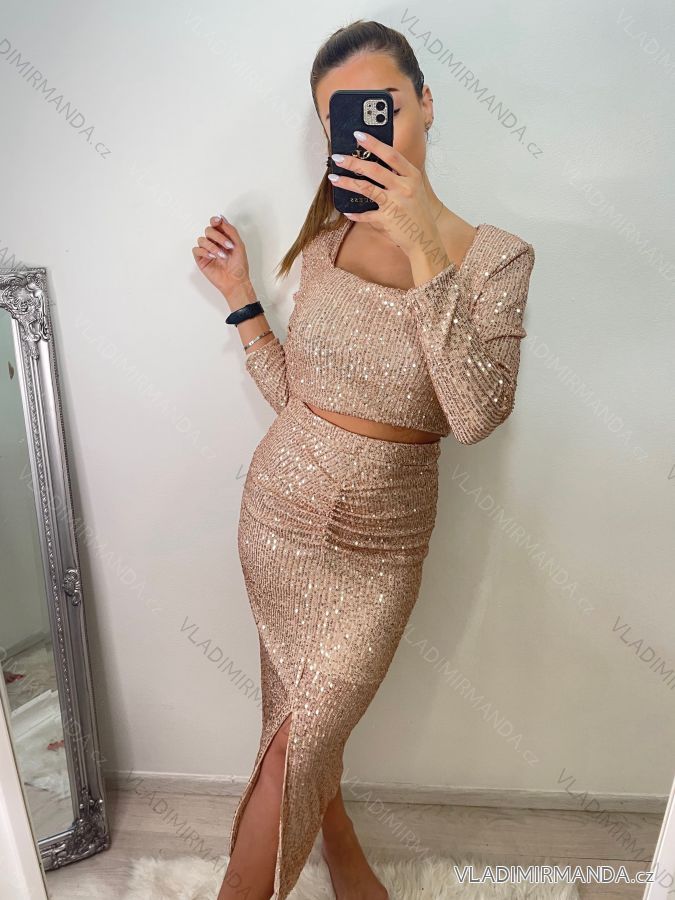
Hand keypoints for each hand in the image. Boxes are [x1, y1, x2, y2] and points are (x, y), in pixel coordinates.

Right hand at [192, 215, 251, 299]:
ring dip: (213, 246)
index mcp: (223, 238)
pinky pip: (196, 250)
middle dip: (218, 237)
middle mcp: (214, 243)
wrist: (236, 281)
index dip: (215, 221)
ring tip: (222, 256)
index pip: (214, 224)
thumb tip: (221, 217)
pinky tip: (212, 257)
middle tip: (228, 246)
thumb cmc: (239, 265)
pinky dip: (204, 252)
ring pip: (201, 239)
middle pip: (208, 230)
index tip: (218, 222)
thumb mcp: (239, 244)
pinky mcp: (201, 260)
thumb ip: (230, 230)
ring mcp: (207, 251)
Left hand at [328, 132, 445, 261]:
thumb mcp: (415, 190)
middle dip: (353, 162)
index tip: (358, 135)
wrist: (425, 240)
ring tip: (333, 177)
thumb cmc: (418, 214)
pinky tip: (347, 212)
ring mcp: (395, 204)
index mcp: (412, 176)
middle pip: (375, 170)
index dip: (374, 143)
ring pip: (366, 188)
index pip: (391, 155)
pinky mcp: (387, 220)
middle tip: (338, 157)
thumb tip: (376, 164)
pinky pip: (365, 215)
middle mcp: (404, 188)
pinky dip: (355, 214)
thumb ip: (400, 177)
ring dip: (347, 182)